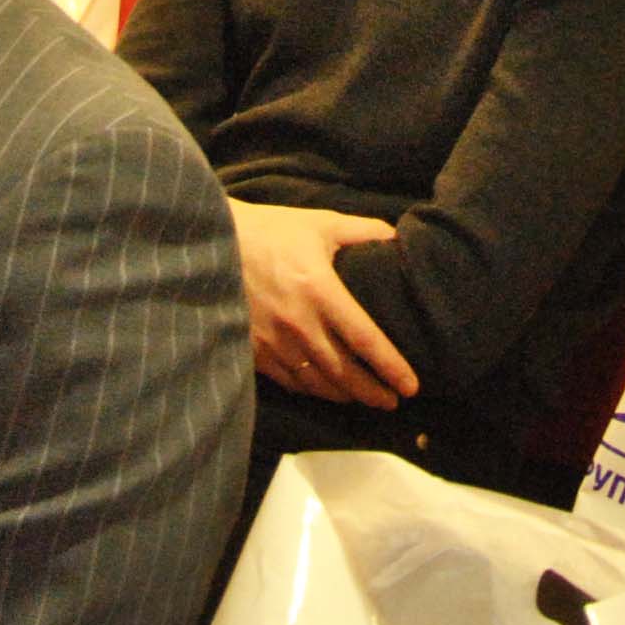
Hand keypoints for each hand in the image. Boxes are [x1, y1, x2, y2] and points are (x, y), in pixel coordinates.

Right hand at [228, 200, 417, 408]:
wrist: (213, 244)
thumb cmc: (272, 230)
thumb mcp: (321, 223)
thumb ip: (363, 231)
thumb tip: (398, 239)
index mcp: (321, 291)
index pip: (365, 339)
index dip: (391, 366)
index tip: (411, 386)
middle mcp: (299, 324)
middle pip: (344, 372)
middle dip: (372, 392)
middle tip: (393, 402)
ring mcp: (274, 342)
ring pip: (317, 383)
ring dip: (345, 395)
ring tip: (364, 398)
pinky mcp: (254, 351)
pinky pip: (290, 381)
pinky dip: (313, 390)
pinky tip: (325, 390)